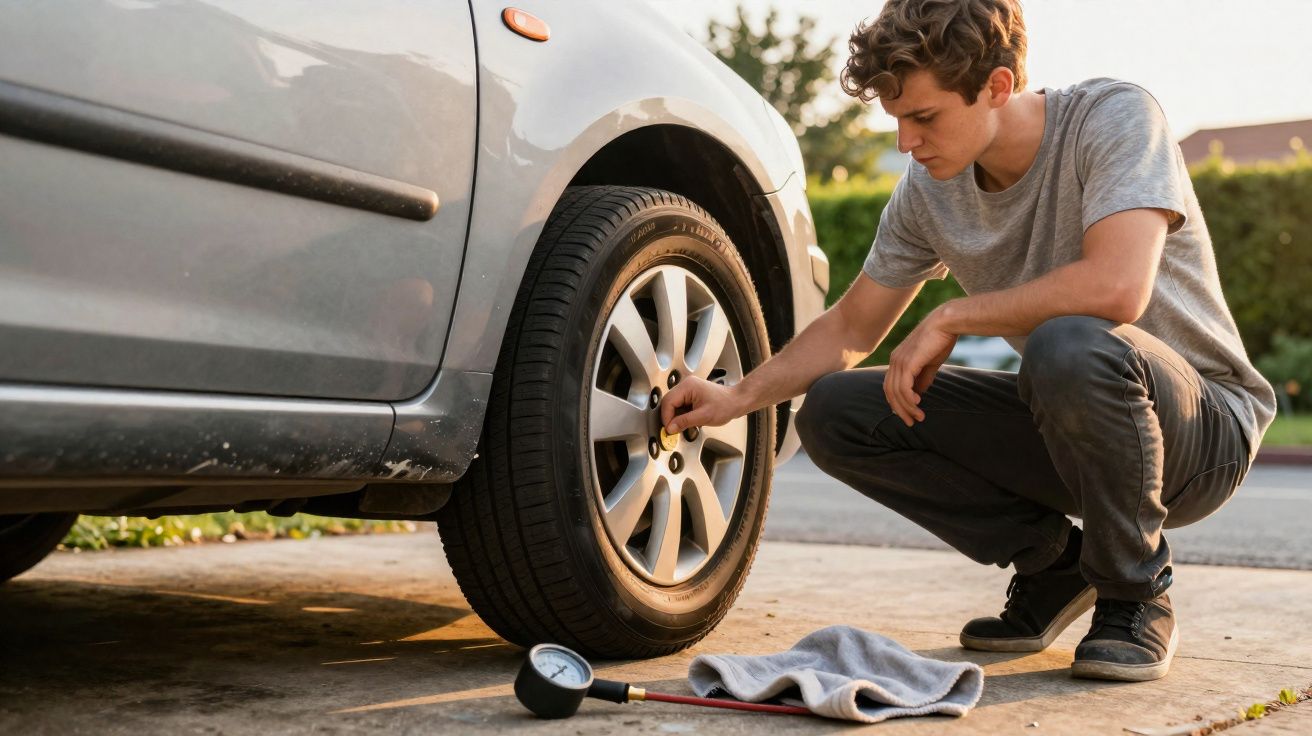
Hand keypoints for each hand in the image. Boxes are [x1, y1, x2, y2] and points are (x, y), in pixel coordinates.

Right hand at [661, 376, 743, 433]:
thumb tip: (670, 428)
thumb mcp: (704, 416)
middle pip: (669, 402)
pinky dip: (681, 415)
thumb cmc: (725, 405)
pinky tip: (688, 422)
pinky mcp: (691, 395)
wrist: (737, 402)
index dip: (666, 417)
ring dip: (676, 417)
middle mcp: (686, 385)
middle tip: (672, 430)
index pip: (668, 402)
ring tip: (683, 426)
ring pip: (673, 405)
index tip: (668, 429)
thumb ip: (685, 422)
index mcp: (688, 386)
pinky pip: (680, 406)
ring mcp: (688, 389)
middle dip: (670, 417)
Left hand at [885, 309, 957, 425]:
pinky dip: (908, 399)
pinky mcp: (908, 362)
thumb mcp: (930, 363)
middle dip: (899, 409)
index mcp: (898, 360)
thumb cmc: (940, 340)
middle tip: (911, 422)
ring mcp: (899, 361)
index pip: (890, 386)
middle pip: (890, 392)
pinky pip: (904, 387)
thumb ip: (923, 378)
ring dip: (907, 408)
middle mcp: (894, 361)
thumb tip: (919, 394)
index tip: (906, 414)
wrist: (946, 322)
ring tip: (918, 418)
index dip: (896, 402)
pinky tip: (917, 404)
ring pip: (896, 392)